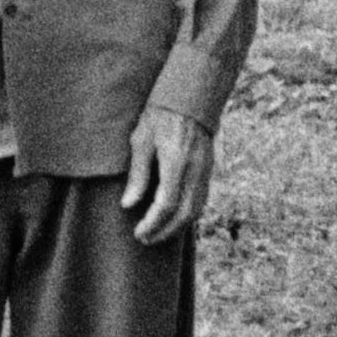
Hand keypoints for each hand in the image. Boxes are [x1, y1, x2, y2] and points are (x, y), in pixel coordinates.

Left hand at [123, 106, 214, 242]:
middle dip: (165, 232)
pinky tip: (173, 218)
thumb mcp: (141, 140)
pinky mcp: (208, 170)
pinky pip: (201, 201)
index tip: (138, 233)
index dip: (152, 223)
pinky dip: (187, 215)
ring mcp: (205, 170)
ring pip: (196, 210)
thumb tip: (128, 204)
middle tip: (145, 239)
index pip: (166, 204)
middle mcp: (195, 169)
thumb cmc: (160, 115)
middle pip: (185, 214)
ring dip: (177, 227)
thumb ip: (138, 174)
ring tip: (157, 234)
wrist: (190, 97)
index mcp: (176, 161)